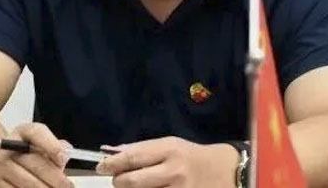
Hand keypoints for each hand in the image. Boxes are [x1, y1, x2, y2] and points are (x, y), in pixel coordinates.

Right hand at [0, 123, 73, 187]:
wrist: (3, 166)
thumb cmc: (28, 155)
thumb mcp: (41, 145)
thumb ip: (55, 146)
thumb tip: (65, 153)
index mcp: (22, 132)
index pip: (36, 133)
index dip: (52, 145)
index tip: (64, 158)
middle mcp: (8, 148)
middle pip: (36, 164)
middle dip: (56, 179)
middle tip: (68, 186)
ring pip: (29, 183)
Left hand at [95, 136, 238, 187]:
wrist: (225, 172)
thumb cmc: (192, 156)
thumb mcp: (170, 144)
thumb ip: (143, 149)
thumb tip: (112, 152)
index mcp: (169, 150)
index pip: (132, 157)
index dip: (112, 164)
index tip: (101, 167)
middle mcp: (173, 172)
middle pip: (132, 182)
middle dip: (118, 183)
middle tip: (117, 181)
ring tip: (134, 187)